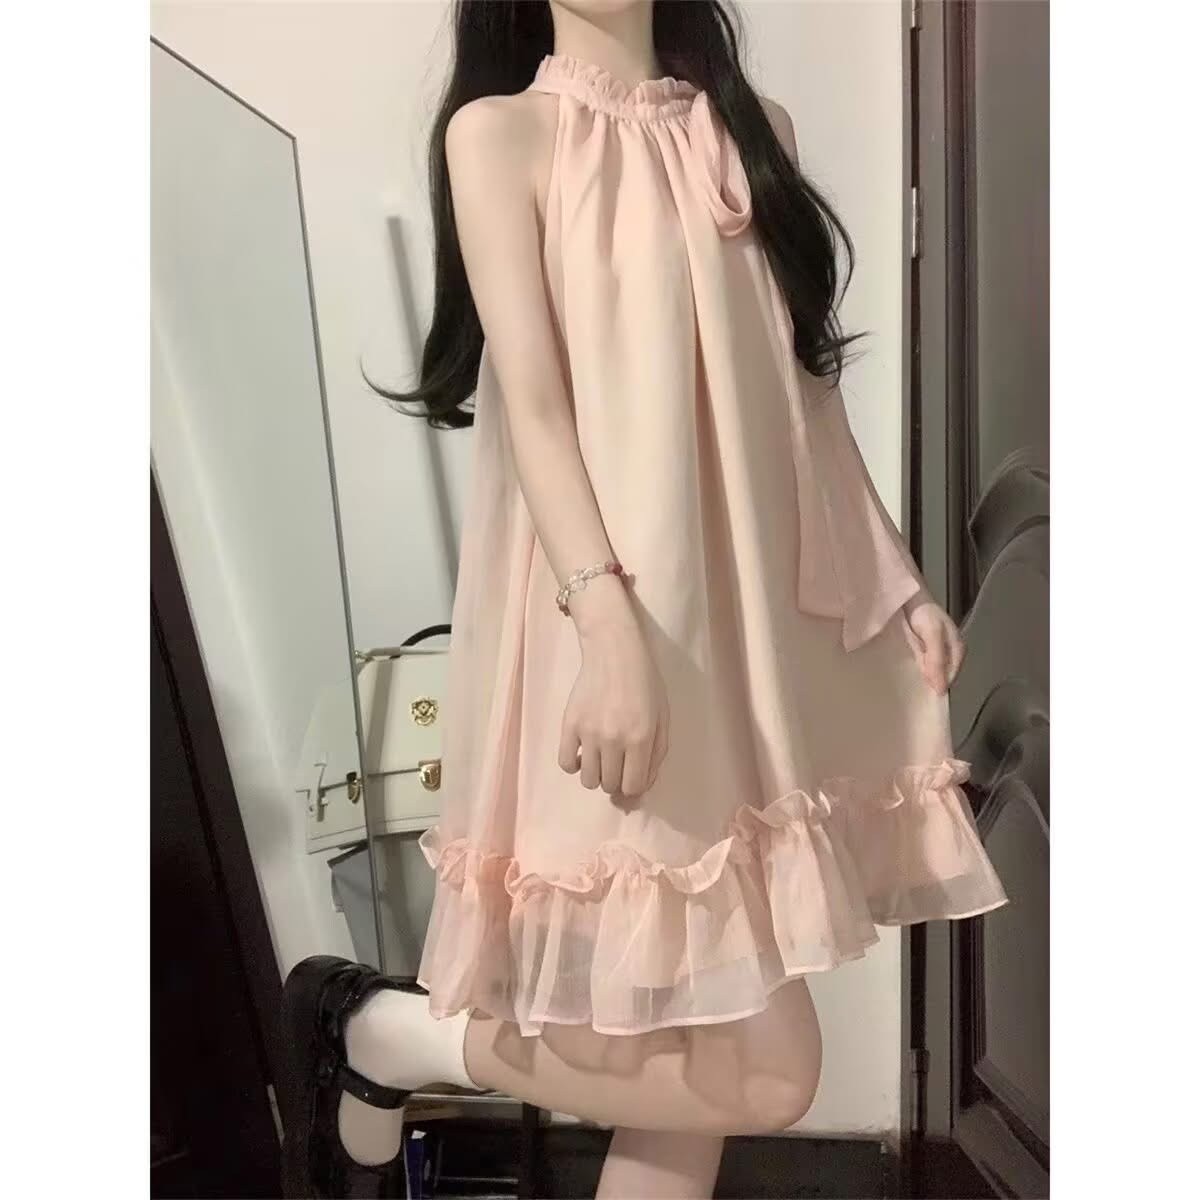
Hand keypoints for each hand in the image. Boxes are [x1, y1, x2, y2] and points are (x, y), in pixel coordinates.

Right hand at [557, 578, 669, 800]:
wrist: (614, 651)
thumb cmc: (645, 682)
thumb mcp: (663, 717)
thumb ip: (657, 753)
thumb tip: (642, 783)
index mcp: (640, 738)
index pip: (632, 786)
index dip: (634, 787)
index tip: (632, 776)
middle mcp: (613, 740)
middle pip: (609, 785)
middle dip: (616, 781)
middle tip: (618, 764)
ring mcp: (588, 733)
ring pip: (587, 780)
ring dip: (596, 774)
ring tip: (600, 758)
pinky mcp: (568, 724)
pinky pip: (564, 763)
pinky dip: (574, 764)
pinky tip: (582, 753)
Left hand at [901, 590, 965, 694]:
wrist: (909, 597)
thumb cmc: (923, 613)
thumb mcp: (932, 635)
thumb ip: (937, 661)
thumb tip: (941, 690)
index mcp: (958, 651)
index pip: (949, 679)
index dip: (936, 685)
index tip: (920, 692)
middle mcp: (950, 654)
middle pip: (940, 676)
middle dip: (927, 680)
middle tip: (911, 682)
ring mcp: (937, 652)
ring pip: (930, 672)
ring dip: (919, 674)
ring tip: (907, 676)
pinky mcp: (925, 650)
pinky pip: (921, 664)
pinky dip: (914, 667)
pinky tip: (905, 668)